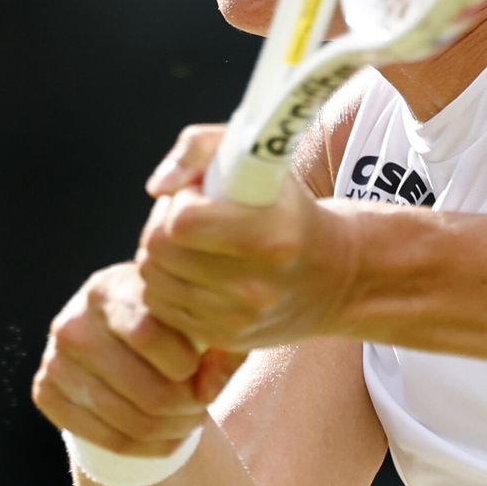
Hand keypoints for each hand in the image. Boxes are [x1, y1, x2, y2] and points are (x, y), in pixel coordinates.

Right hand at [32, 262, 245, 455]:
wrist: (113, 338)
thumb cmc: (165, 325)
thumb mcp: (194, 321)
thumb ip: (219, 348)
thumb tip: (206, 390)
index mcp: (109, 289)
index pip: (148, 333)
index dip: (186, 364)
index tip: (198, 367)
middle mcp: (73, 323)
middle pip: (146, 390)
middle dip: (188, 407)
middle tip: (202, 404)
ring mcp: (54, 361)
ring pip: (131, 421)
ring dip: (174, 430)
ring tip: (190, 419)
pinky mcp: (46, 394)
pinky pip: (111, 441)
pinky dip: (150, 448)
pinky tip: (166, 434)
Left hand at [137, 125, 357, 350]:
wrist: (335, 276)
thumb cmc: (287, 209)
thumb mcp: (260, 159)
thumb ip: (200, 147)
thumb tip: (157, 187)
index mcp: (268, 237)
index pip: (181, 222)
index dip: (181, 201)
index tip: (202, 196)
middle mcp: (254, 286)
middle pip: (158, 249)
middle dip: (164, 225)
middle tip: (191, 217)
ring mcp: (238, 319)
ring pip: (151, 278)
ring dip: (162, 255)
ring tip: (195, 243)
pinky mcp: (223, 338)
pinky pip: (158, 305)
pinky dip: (167, 283)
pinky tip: (195, 271)